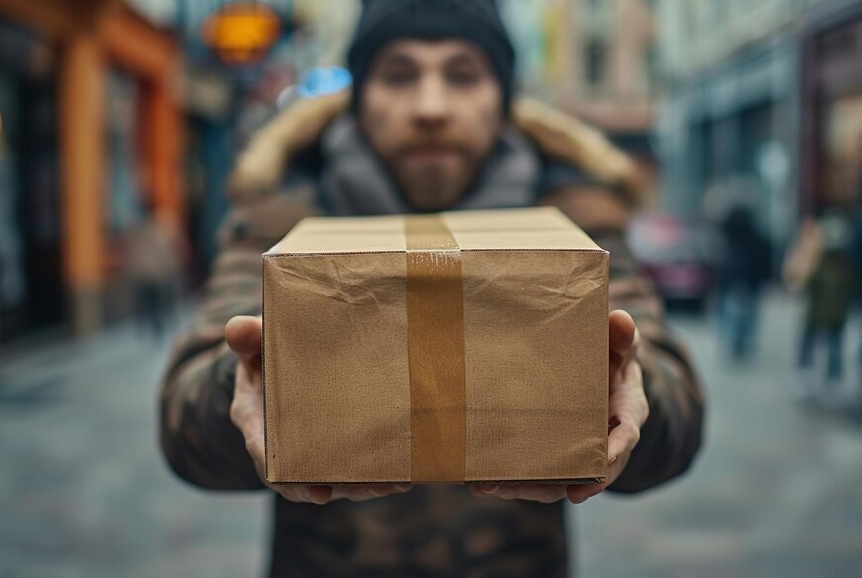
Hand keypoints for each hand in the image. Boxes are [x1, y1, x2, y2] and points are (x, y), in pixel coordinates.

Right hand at [225, 315, 410, 503]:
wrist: (273, 362)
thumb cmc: (264, 353)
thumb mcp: (254, 344)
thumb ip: (248, 337)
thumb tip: (238, 329)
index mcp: (254, 420)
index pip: (265, 451)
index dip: (287, 473)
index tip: (312, 488)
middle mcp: (276, 444)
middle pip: (299, 477)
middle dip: (333, 486)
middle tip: (366, 488)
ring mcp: (301, 451)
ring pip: (327, 479)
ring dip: (357, 486)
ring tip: (388, 485)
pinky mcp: (324, 452)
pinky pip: (343, 472)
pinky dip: (369, 478)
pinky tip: (398, 479)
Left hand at [469, 310, 648, 503]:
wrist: (603, 373)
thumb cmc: (613, 359)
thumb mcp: (622, 347)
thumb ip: (623, 336)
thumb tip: (620, 320)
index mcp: (626, 415)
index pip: (624, 437)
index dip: (612, 454)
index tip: (595, 471)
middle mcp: (603, 442)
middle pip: (586, 472)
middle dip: (561, 484)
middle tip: (528, 488)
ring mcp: (576, 452)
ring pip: (556, 480)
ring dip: (523, 487)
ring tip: (490, 487)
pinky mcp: (552, 456)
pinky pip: (535, 474)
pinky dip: (510, 480)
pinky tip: (480, 481)